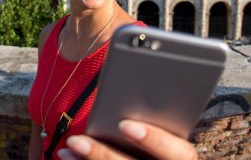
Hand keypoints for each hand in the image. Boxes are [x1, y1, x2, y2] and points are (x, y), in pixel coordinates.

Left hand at [56, 120, 196, 159]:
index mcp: (183, 158)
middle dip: (105, 156)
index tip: (125, 125)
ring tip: (70, 145)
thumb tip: (129, 95)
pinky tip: (67, 157)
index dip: (155, 139)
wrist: (150, 157)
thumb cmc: (161, 141)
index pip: (181, 154)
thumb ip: (156, 118)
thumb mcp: (167, 130)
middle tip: (78, 140)